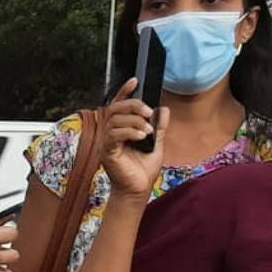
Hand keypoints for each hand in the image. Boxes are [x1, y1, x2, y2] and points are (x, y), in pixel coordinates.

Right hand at [99, 79, 166, 199]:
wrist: (138, 190)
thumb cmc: (143, 171)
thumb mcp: (157, 144)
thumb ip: (159, 127)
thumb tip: (163, 109)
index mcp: (121, 130)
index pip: (119, 105)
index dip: (124, 91)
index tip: (135, 81)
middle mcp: (111, 134)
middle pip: (114, 108)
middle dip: (132, 105)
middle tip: (148, 112)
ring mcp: (107, 143)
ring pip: (114, 120)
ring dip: (134, 121)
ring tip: (148, 130)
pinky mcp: (107, 152)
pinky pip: (113, 135)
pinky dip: (129, 132)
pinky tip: (142, 137)